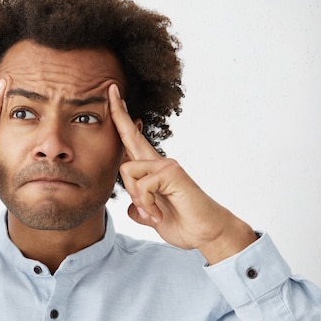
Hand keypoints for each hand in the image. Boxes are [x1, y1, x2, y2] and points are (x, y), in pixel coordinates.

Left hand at [108, 84, 255, 263]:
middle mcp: (159, 162)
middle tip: (111, 87)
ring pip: (127, 170)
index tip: (114, 97)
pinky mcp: (172, 173)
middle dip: (118, 112)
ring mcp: (166, 165)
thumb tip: (132, 209)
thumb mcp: (153, 217)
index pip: (132, 142)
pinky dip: (146, 204)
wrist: (209, 234)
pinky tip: (158, 214)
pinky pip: (141, 185)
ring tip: (152, 212)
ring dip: (135, 197)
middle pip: (130, 135)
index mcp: (152, 171)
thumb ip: (141, 209)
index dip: (122, 121)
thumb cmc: (184, 224)